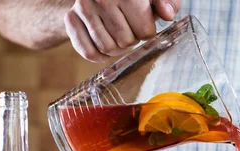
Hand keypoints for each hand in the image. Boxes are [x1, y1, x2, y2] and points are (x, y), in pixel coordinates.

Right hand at [64, 0, 180, 61]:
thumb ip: (167, 2)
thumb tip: (167, 14)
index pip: (144, 32)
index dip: (147, 32)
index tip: (142, 24)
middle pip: (126, 42)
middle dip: (131, 40)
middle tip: (128, 28)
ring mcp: (84, 7)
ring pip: (107, 49)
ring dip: (116, 48)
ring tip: (116, 34)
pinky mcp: (71, 18)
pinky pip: (88, 52)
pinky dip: (98, 56)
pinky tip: (103, 45)